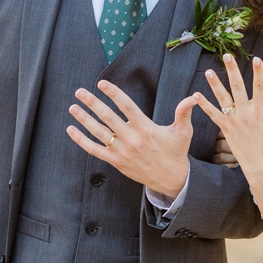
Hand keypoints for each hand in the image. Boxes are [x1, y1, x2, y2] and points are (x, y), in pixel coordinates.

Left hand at [66, 80, 195, 196]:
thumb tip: (192, 97)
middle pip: (108, 117)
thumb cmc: (176, 152)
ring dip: (84, 119)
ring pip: (99, 133)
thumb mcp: (183, 132)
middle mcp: (132, 139)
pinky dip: (82, 140)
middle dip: (92, 103)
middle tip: (80, 91)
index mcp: (146, 128)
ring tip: (73, 107)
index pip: (126, 106)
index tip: (101, 83)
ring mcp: (122, 151)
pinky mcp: (116, 162)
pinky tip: (71, 129)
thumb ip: (183, 113)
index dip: (113, 93)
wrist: (172, 179)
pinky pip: (95, 150)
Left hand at [193, 55, 262, 175]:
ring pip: (223, 98)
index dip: (259, 72)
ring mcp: (234, 121)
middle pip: (238, 87)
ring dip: (215, 84)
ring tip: (208, 71)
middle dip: (232, 70)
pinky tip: (196, 95)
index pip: (260, 87)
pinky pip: (213, 114)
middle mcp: (246, 113)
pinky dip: (204, 105)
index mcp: (261, 112)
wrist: (261, 167)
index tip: (257, 59)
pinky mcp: (226, 129)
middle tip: (227, 56)